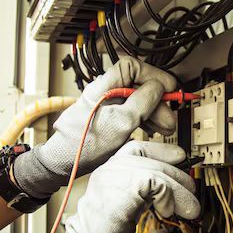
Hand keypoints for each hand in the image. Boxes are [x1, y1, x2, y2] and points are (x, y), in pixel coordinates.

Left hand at [13, 57, 177, 197]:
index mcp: (104, 87)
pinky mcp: (111, 122)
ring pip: (138, 102)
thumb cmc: (82, 145)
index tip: (168, 88)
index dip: (153, 75)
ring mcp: (108, 108)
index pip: (132, 68)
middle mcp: (106, 94)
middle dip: (158, 101)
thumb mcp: (119, 123)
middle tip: (170, 117)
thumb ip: (141, 102)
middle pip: (139, 87)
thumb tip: (158, 87)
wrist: (63, 164)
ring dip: (155, 113)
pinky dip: (146, 122)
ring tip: (166, 128)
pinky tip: (154, 131)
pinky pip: (133, 115)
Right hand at [26, 141, 199, 232]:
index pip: (138, 148)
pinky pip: (158, 184)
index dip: (162, 151)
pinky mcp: (125, 188)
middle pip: (152, 159)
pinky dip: (170, 198)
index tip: (180, 158)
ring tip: (189, 209)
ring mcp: (115, 176)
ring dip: (180, 192)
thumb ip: (140, 193)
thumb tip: (168, 189)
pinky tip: (168, 212)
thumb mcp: (125, 206)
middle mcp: (109, 169)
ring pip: (159, 172)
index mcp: (108, 171)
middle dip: (178, 176)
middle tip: (191, 195)